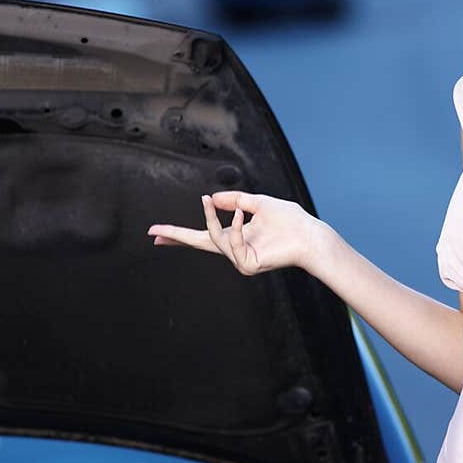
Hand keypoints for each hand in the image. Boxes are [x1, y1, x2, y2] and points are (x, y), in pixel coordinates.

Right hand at [147, 191, 322, 275]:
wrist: (308, 234)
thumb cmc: (289, 221)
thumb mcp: (258, 203)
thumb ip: (235, 200)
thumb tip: (213, 197)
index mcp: (235, 235)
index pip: (203, 234)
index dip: (180, 233)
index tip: (157, 232)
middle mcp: (234, 248)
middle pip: (198, 243)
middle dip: (176, 236)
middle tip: (153, 232)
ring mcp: (240, 259)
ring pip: (214, 238)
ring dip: (213, 220)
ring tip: (217, 204)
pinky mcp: (247, 265)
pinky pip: (232, 242)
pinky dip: (235, 227)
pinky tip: (242, 215)